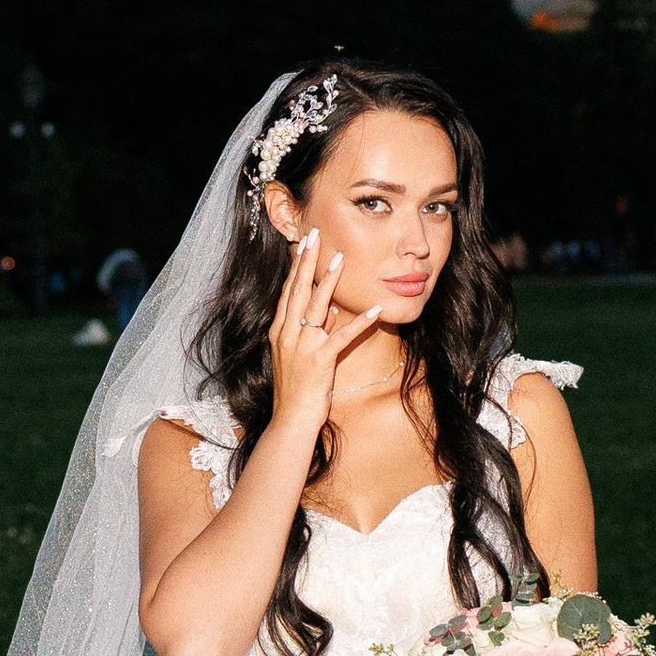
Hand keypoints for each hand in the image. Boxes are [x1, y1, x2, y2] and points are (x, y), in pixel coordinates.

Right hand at [266, 226, 382, 445]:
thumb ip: (313, 331)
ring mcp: (302, 347)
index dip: (296, 267)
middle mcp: (288, 334)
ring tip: (342, 259)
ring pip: (317, 307)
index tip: (303, 244)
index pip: (289, 292)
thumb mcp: (299, 355)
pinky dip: (360, 323)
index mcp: (280, 331)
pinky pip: (342, 337)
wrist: (291, 419)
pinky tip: (375, 309)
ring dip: (331, 281)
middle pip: (298, 291)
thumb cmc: (296, 389)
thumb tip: (330, 311)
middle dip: (307, 261)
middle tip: (315, 236)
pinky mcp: (320, 361)